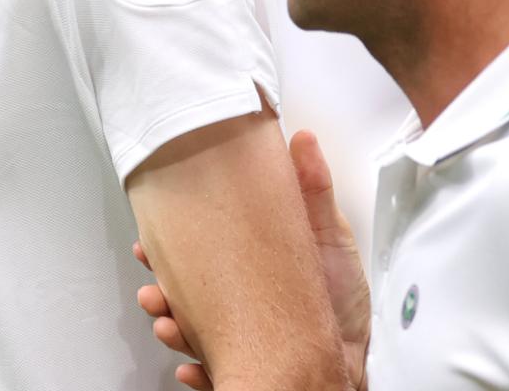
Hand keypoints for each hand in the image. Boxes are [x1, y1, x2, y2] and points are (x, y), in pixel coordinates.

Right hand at [134, 131, 371, 389]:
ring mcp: (238, 336)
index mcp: (248, 268)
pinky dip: (200, 369)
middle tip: (153, 287)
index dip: (170, 245)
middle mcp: (236, 303)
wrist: (359, 358)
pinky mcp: (247, 367)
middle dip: (160, 289)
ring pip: (190, 332)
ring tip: (168, 324)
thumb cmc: (342, 301)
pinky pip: (217, 371)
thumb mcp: (329, 237)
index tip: (149, 238)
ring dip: (171, 328)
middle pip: (184, 293)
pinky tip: (193, 365)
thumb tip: (303, 140)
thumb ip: (313, 191)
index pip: (199, 253)